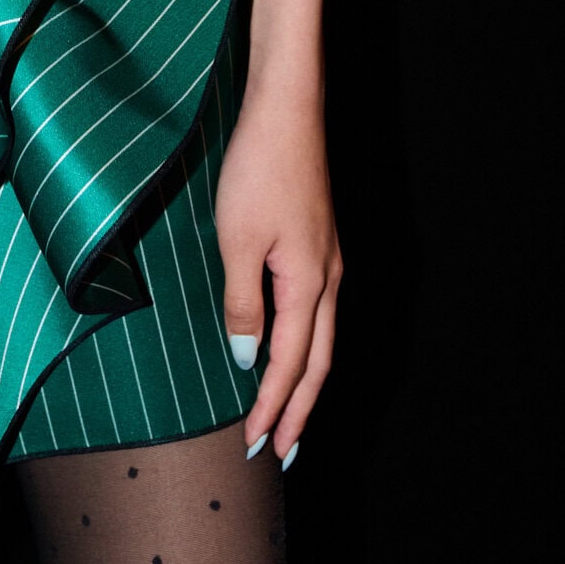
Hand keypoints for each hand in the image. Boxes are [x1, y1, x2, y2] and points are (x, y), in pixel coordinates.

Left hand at [214, 82, 340, 463]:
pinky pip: (317, 313)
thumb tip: (247, 357)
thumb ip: (242, 303)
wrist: (287, 108)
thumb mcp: (237, 239)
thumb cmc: (258, 167)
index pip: (291, 364)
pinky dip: (306, 347)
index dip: (271, 406)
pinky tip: (290, 350)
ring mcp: (327, 260)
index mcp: (309, 283)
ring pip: (321, 339)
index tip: (255, 443)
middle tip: (282, 455)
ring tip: (288, 418)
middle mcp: (327, 278)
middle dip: (299, 412)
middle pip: (318, 363)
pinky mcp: (318, 243)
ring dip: (304, 384)